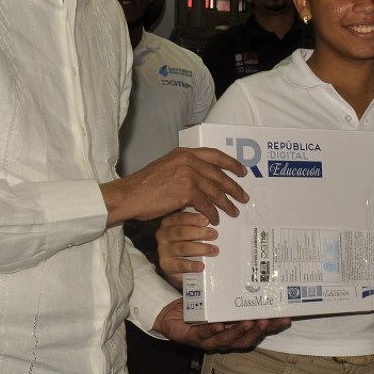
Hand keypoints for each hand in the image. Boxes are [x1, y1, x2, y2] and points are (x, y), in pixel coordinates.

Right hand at [101, 147, 247, 228]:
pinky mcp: (186, 191)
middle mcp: (188, 161)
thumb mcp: (166, 168)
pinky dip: (212, 213)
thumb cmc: (145, 185)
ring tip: (234, 211)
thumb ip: (184, 169)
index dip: (231, 163)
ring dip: (226, 203)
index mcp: (184, 153)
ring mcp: (188, 175)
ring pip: (215, 191)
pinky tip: (215, 220)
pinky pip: (206, 204)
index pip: (214, 155)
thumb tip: (201, 179)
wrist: (130, 195)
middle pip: (219, 174)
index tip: (242, 171)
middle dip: (233, 187)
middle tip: (243, 196)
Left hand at [153, 298, 289, 352]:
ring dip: (238, 332)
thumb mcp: (219, 298)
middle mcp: (225, 339)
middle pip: (246, 340)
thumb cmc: (199, 307)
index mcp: (234, 330)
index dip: (272, 327)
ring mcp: (209, 340)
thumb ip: (233, 293)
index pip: (257, 331)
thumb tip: (253, 274)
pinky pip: (204, 335)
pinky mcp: (193, 338)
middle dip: (258, 332)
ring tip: (248, 322)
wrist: (171, 315)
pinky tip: (218, 324)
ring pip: (228, 341)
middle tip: (267, 320)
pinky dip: (212, 331)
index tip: (286, 318)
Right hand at [155, 211, 220, 288]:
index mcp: (168, 222)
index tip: (206, 221)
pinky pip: (180, 265)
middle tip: (214, 235)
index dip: (194, 219)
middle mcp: (163, 235)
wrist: (177, 265)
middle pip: (181, 232)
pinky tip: (201, 266)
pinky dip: (192, 265)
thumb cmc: (186, 243)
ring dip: (200, 249)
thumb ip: (197, 224)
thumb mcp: (189, 231)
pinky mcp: (166, 265)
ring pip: (182, 248)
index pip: (180, 218)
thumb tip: (213, 221)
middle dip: (199, 232)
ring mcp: (164, 250)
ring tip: (213, 250)